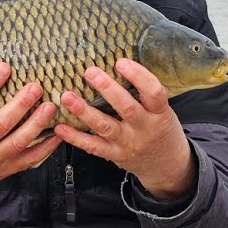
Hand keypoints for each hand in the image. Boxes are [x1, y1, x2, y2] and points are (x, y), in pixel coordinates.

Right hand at [0, 62, 59, 221]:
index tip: (4, 67)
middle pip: (1, 124)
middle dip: (21, 104)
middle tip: (35, 87)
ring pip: (18, 142)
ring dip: (37, 123)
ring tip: (50, 106)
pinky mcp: (4, 171)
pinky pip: (29, 160)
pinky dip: (46, 147)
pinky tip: (57, 133)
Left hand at [54, 59, 195, 200]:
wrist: (166, 165)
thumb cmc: (161, 130)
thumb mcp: (163, 111)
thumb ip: (144, 95)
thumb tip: (118, 65)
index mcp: (160, 113)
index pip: (153, 92)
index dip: (138, 76)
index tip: (121, 62)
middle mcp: (144, 128)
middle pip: (126, 108)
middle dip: (107, 89)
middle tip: (90, 72)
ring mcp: (128, 143)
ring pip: (105, 126)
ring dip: (84, 111)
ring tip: (68, 96)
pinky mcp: (115, 155)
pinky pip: (93, 146)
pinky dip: (75, 137)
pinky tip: (61, 127)